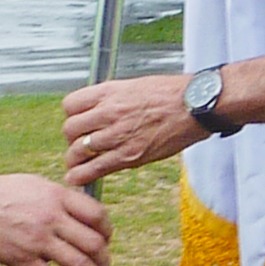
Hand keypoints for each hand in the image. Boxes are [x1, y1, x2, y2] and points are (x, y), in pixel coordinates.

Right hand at [0, 171, 113, 265]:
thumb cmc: (1, 193)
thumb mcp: (36, 185)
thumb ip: (61, 198)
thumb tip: (83, 214)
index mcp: (57, 196)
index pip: (97, 215)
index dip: (108, 230)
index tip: (106, 240)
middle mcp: (51, 218)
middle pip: (94, 243)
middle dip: (105, 260)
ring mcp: (38, 241)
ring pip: (79, 264)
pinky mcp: (22, 260)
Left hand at [63, 72, 201, 187]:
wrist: (194, 106)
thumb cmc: (172, 94)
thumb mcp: (135, 86)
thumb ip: (115, 98)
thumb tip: (102, 108)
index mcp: (109, 92)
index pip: (70, 104)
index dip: (71, 116)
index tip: (76, 123)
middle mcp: (108, 112)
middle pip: (70, 129)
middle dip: (71, 139)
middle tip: (77, 145)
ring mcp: (117, 135)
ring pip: (77, 150)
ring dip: (74, 159)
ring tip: (77, 164)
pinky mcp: (128, 155)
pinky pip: (94, 168)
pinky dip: (81, 176)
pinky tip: (77, 179)